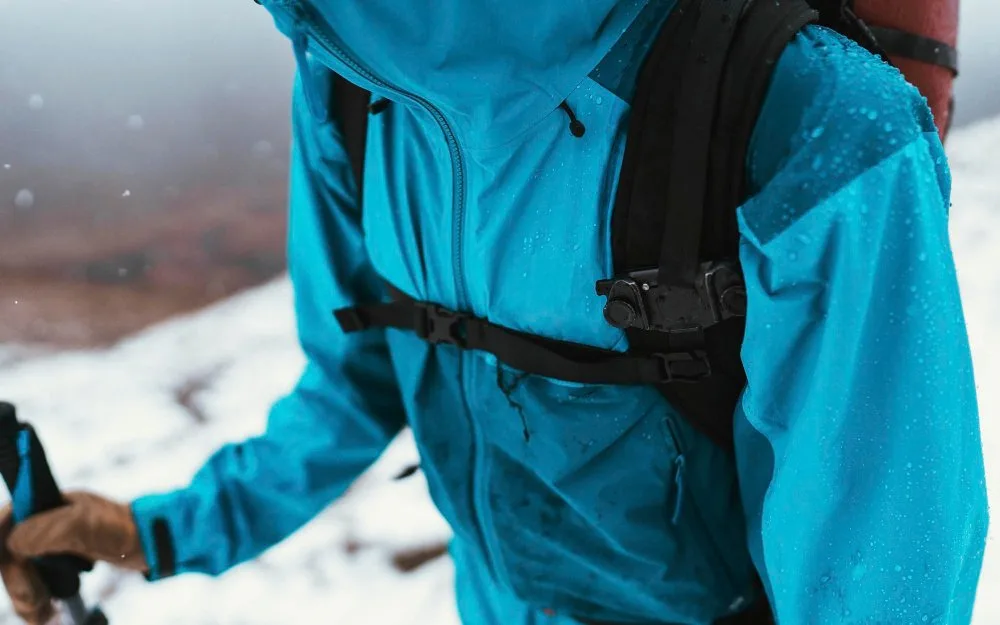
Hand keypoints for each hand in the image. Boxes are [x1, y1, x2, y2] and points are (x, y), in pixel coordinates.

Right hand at [0, 492, 147, 623]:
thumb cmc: (122, 528)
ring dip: (25, 596)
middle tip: (35, 602)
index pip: (5, 521)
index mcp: (47, 505)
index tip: (12, 567)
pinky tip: (44, 614)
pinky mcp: (61, 559)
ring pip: (21, 571)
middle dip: (17, 581)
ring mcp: (52, 541)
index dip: (3, 547)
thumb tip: (14, 543)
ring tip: (41, 615)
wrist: (152, 543)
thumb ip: (46, 531)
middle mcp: (45, 521)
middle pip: (10, 553)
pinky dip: (36, 600)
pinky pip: (36, 581)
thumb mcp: (83, 525)